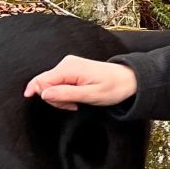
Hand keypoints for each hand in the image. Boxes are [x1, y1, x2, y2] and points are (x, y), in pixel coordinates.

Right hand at [23, 56, 138, 109]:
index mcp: (70, 67)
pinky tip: (75, 96)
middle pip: (44, 83)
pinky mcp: (69, 69)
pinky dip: (63, 93)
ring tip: (77, 101)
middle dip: (54, 98)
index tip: (62, 105)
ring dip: (60, 97)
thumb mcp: (91, 95)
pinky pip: (57, 83)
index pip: (41, 81)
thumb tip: (43, 94)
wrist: (128, 79)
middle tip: (73, 105)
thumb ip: (65, 94)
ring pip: (49, 84)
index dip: (45, 96)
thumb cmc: (113, 87)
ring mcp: (68, 65)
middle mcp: (66, 63)